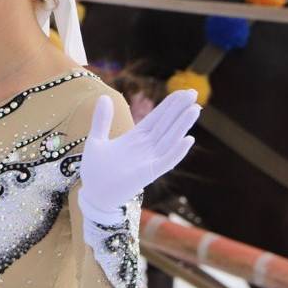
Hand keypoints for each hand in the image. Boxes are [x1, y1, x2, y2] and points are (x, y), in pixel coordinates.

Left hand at [78, 90, 199, 223]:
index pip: (157, 117)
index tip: (184, 91)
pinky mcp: (146, 174)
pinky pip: (165, 162)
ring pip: (169, 140)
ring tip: (195, 110)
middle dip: (179, 109)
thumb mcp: (96, 140)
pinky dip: (176, 152)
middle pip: (167, 125)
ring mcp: (148, 161)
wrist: (93, 195)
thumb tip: (104, 96)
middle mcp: (146, 148)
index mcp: (136, 138)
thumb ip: (101, 120)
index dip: (170, 104)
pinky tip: (188, 139)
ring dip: (182, 125)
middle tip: (194, 93)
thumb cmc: (96, 171)